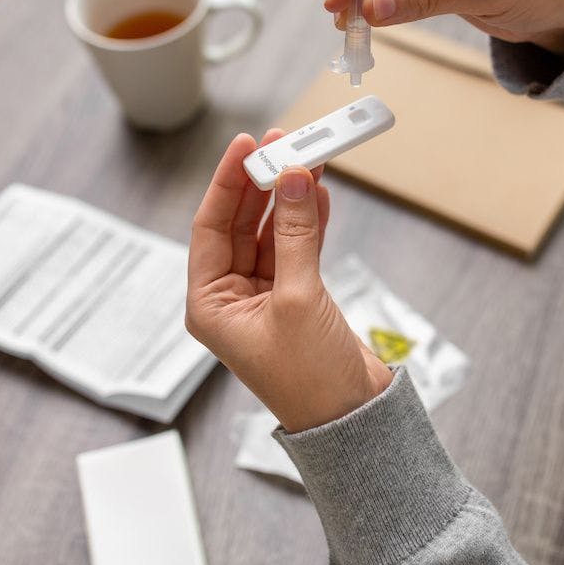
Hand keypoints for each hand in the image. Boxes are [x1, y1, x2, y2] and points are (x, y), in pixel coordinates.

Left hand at [185, 130, 393, 432]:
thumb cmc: (311, 379)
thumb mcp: (298, 299)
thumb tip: (292, 178)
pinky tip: (319, 192)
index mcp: (210, 303)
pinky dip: (309, 219)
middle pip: (241, 222)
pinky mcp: (297, 297)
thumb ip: (294, 234)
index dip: (227, 181)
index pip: (210, 226)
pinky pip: (297, 245)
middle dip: (261, 183)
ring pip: (272, 230)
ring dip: (289, 196)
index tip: (246, 145)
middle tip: (282, 143)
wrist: (353, 421)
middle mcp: (231, 297)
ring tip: (307, 156)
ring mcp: (265, 295)